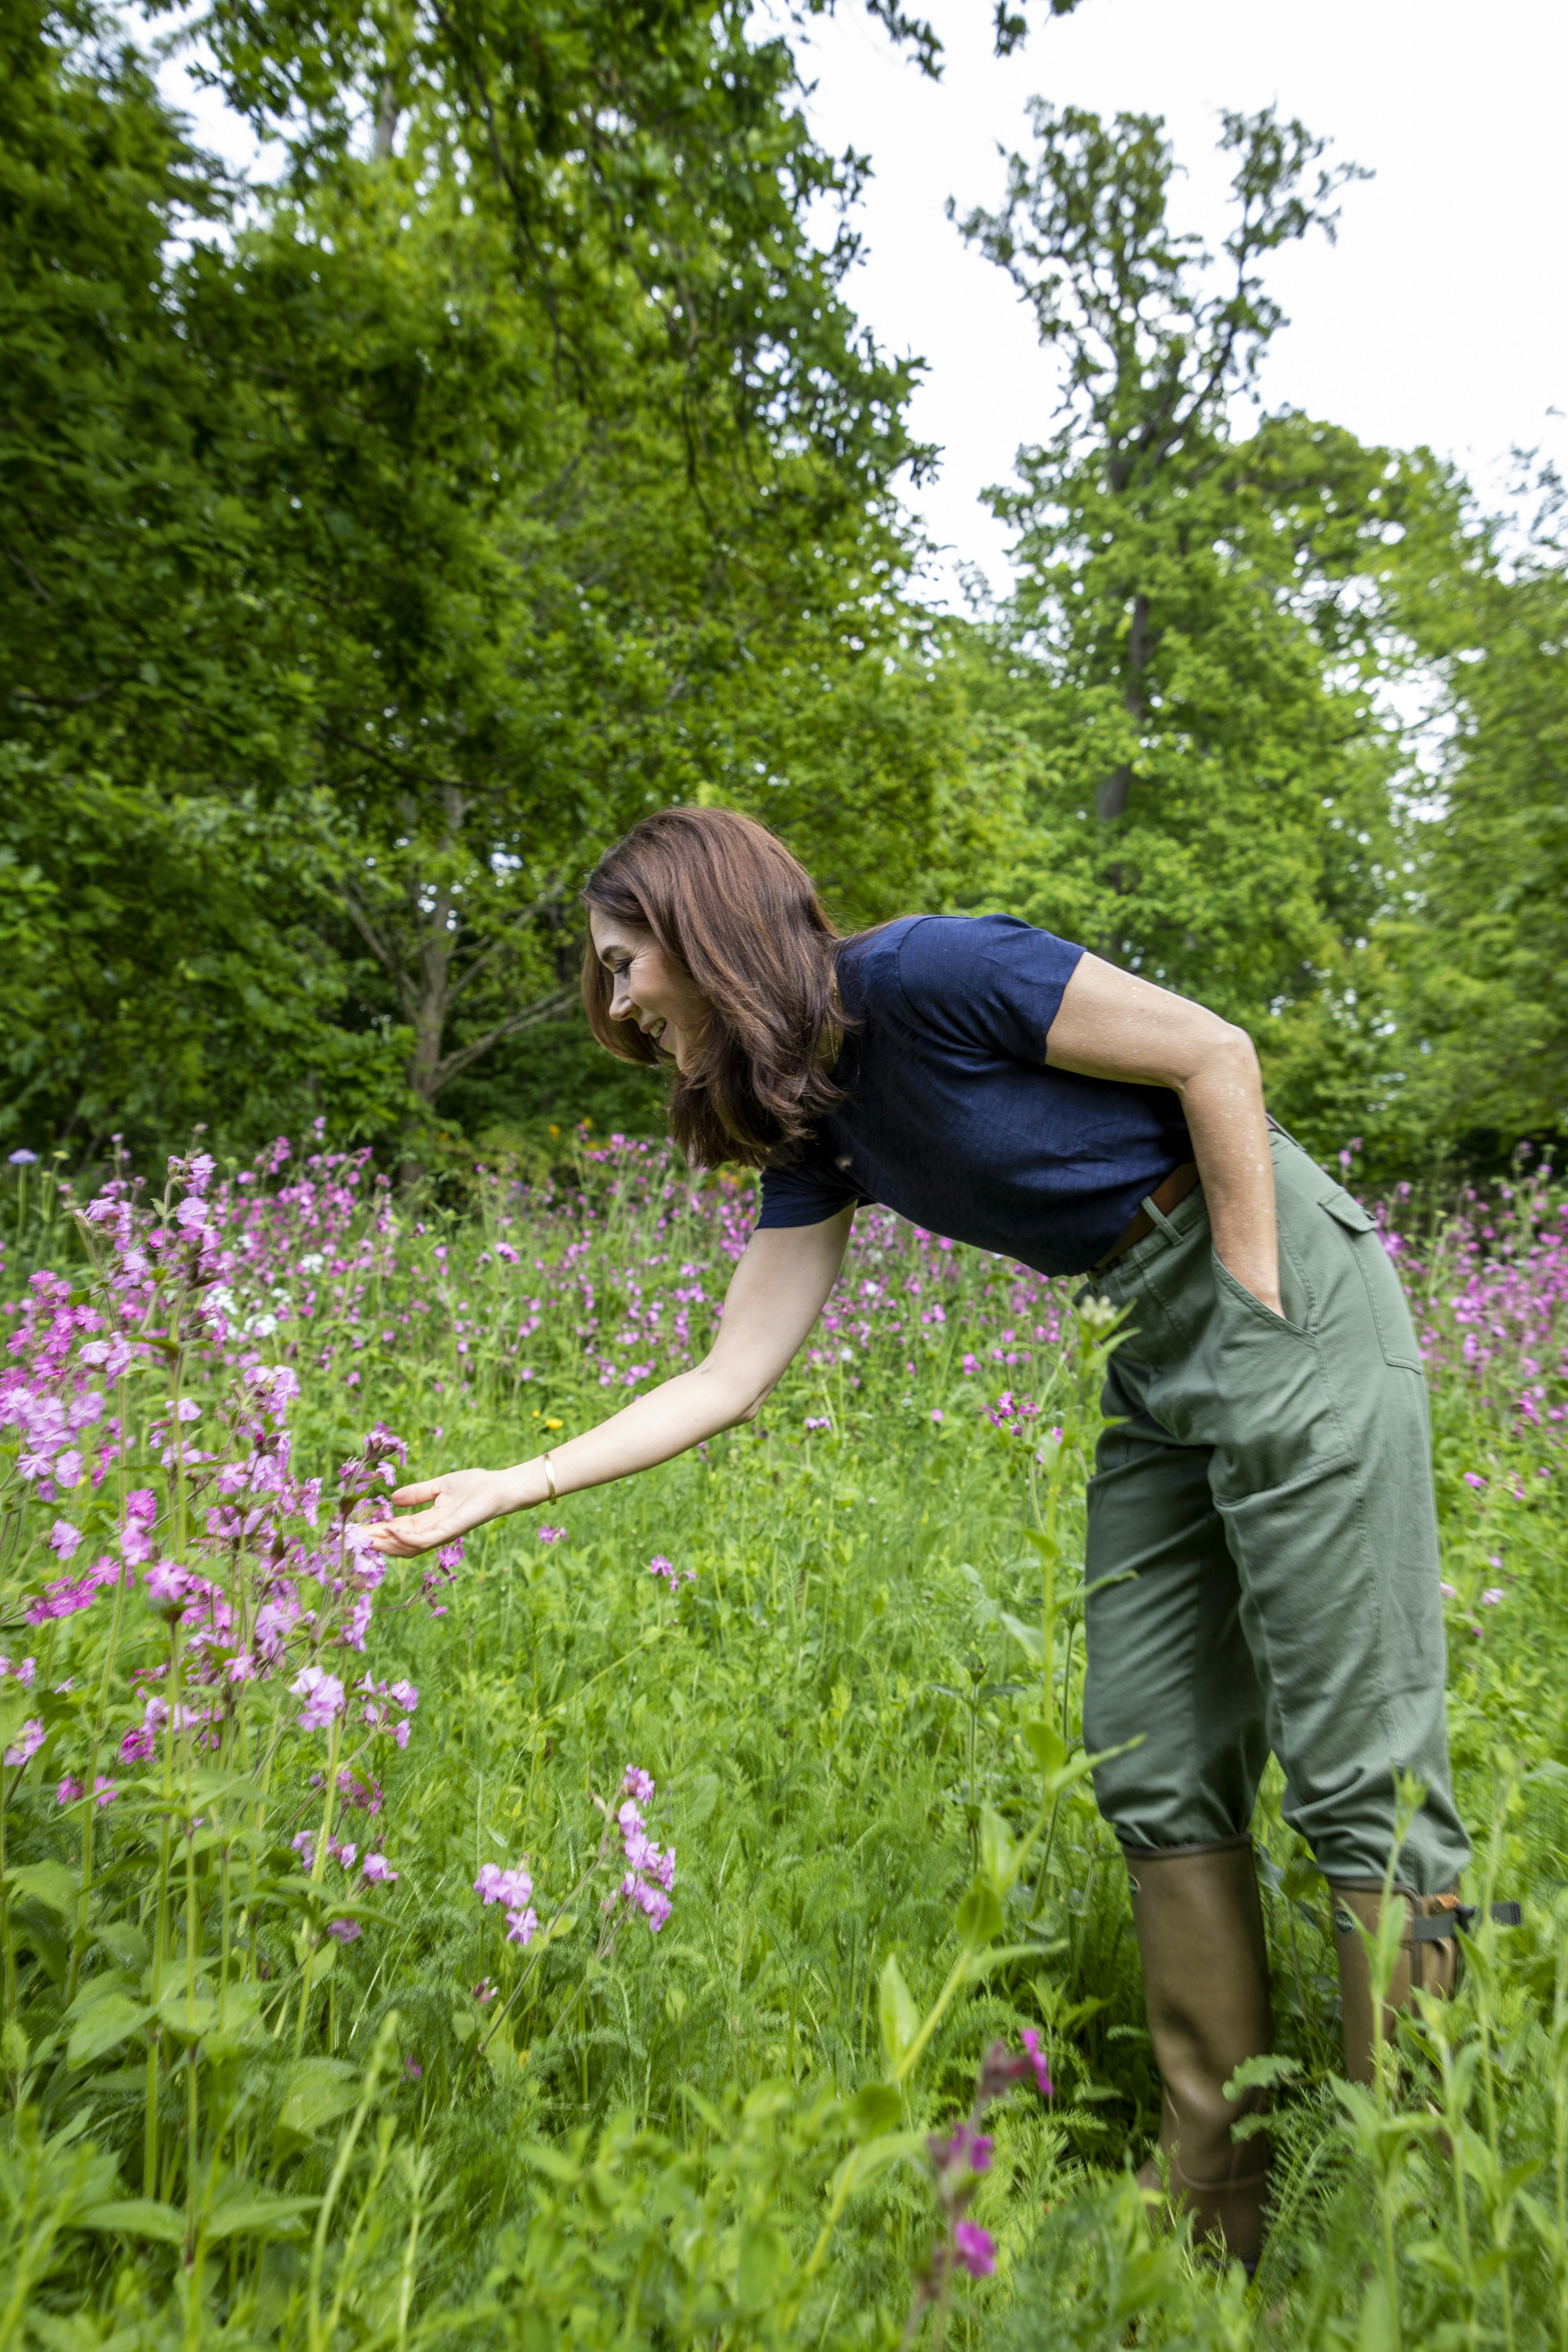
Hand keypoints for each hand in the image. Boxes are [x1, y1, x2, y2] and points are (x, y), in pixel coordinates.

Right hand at [367, 1465, 533, 1558]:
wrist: (499, 1486)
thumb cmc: (474, 1485)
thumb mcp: (439, 1487)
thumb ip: (417, 1494)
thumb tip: (392, 1498)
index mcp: (429, 1521)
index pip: (398, 1529)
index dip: (378, 1529)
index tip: (358, 1527)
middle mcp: (432, 1532)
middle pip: (399, 1541)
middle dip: (376, 1540)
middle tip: (354, 1538)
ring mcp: (440, 1533)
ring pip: (407, 1546)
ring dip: (386, 1543)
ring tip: (366, 1537)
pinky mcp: (450, 1531)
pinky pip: (424, 1539)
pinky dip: (405, 1538)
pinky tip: (390, 1531)